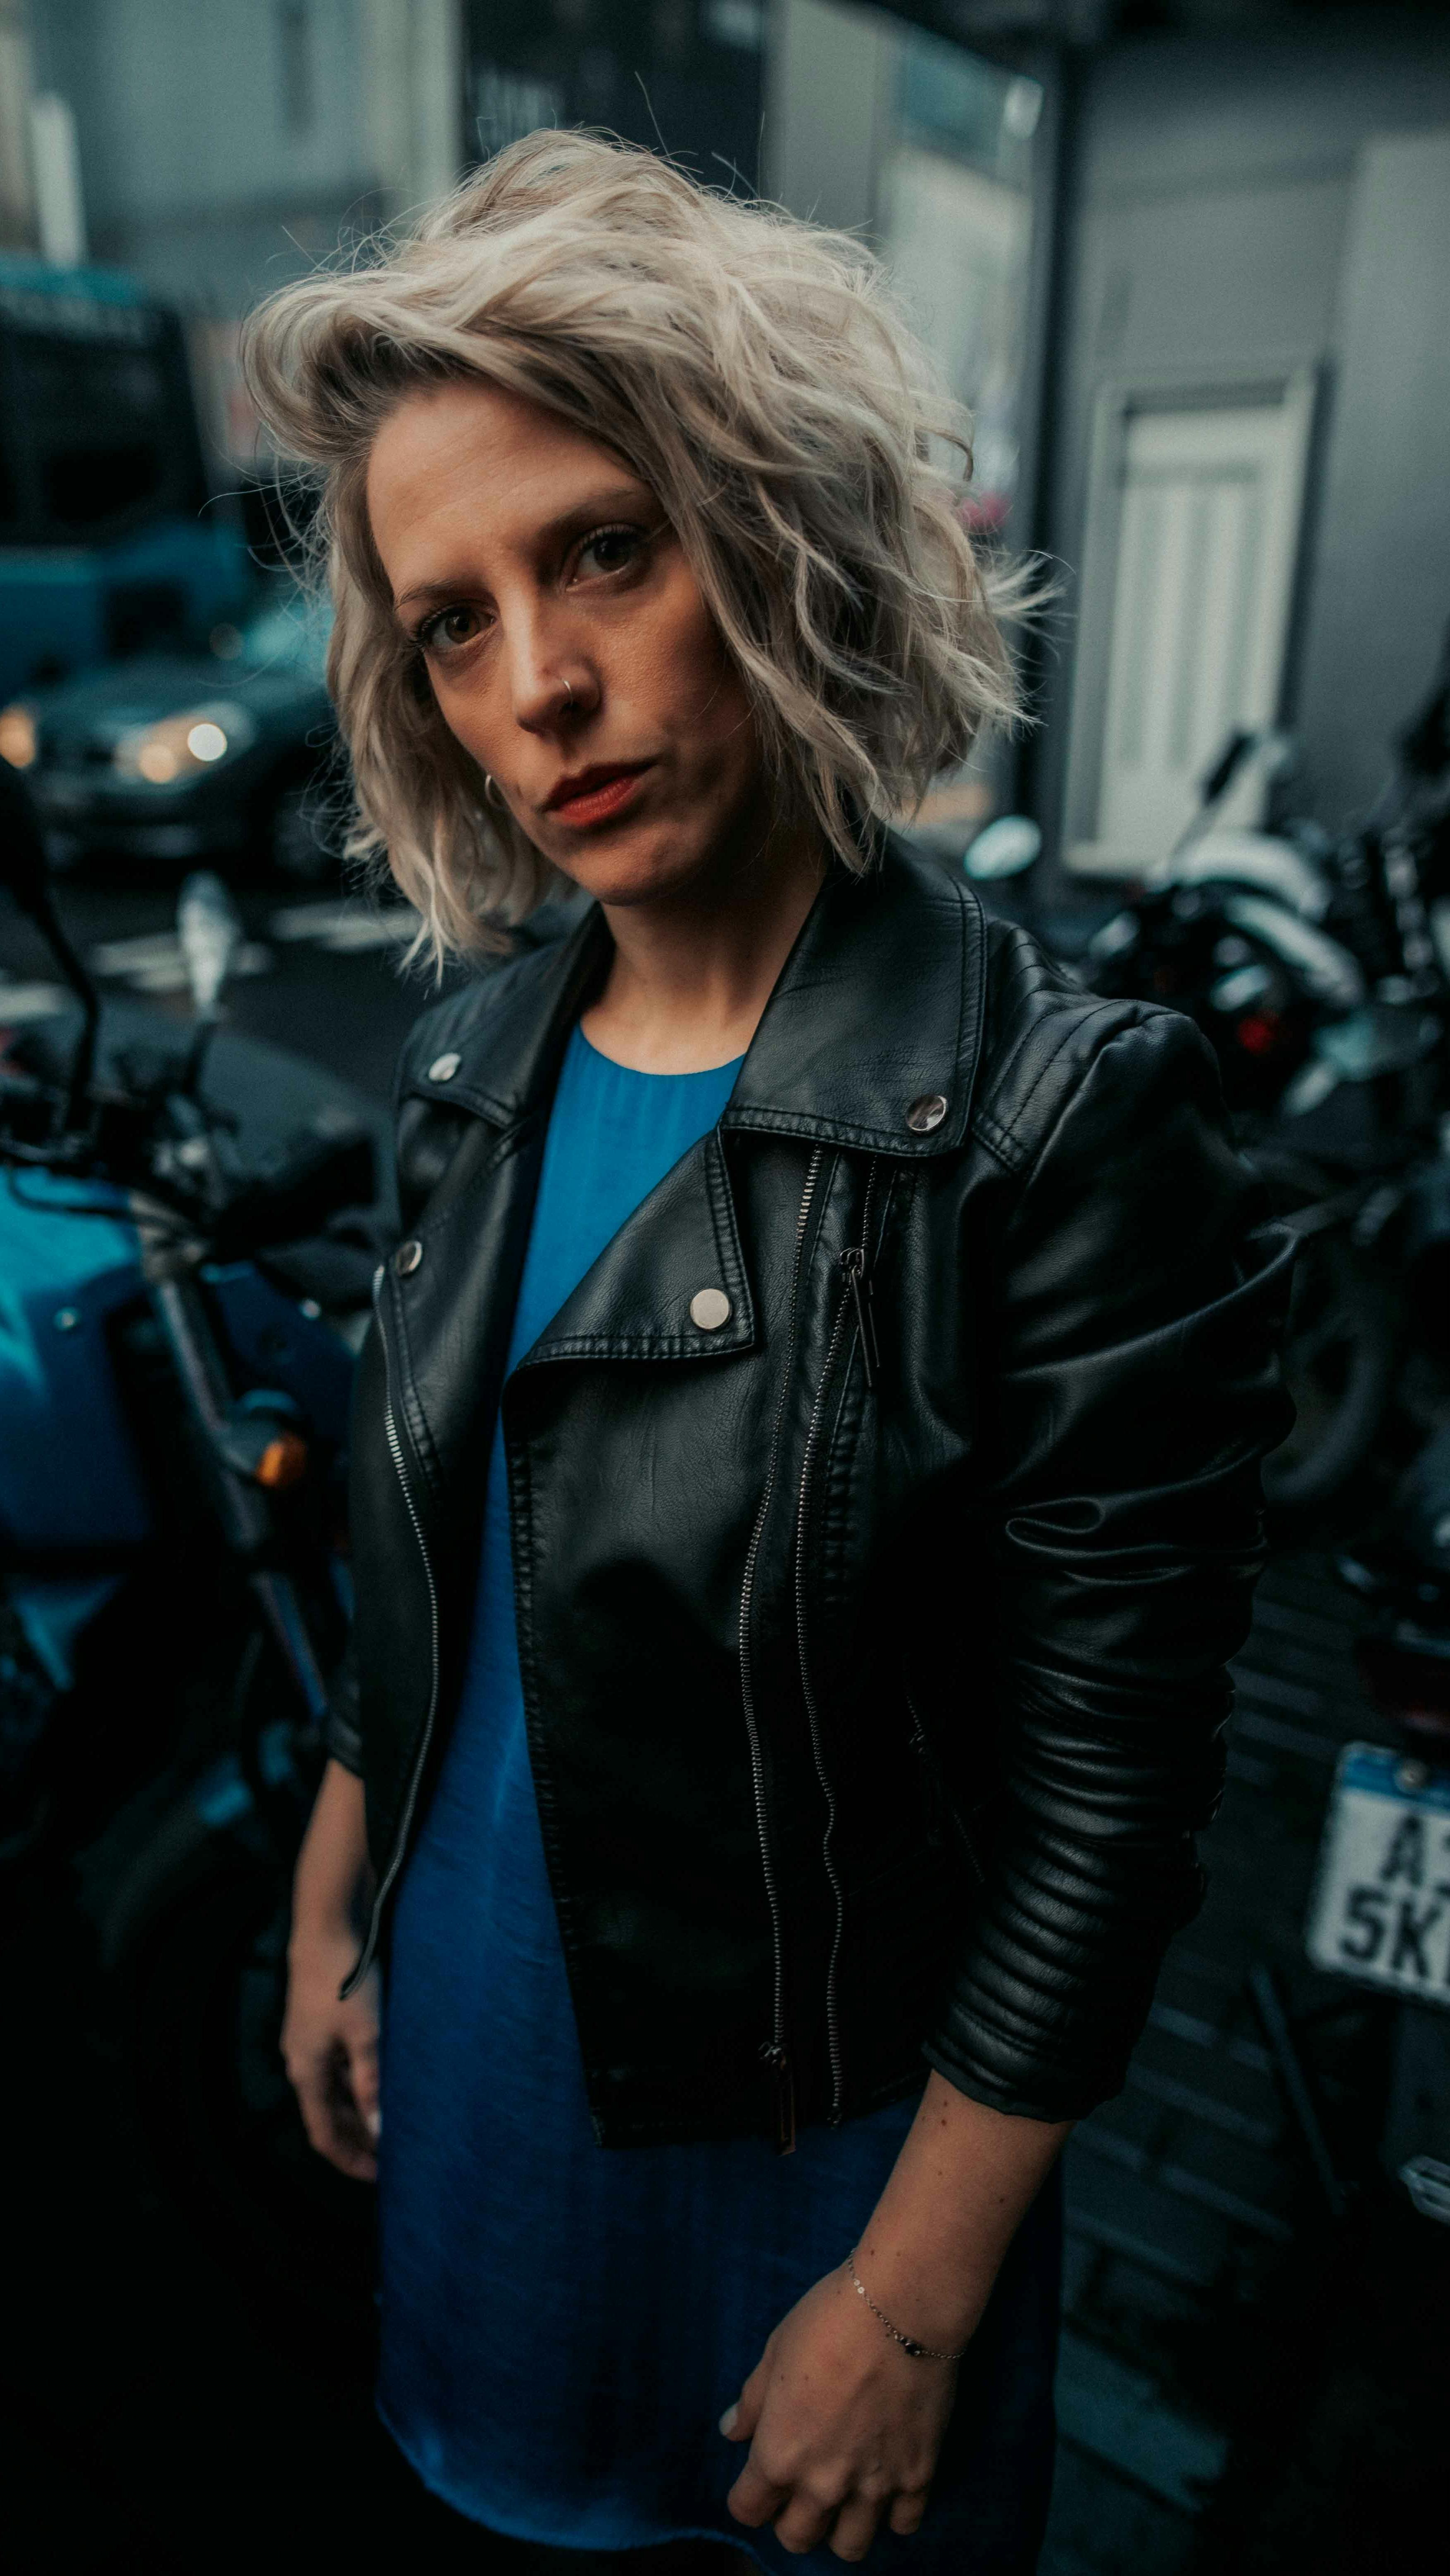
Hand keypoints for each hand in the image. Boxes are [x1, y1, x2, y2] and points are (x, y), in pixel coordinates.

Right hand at [282, 1921, 380, 2180]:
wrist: (326, 1927)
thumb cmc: (343, 1980)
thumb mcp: (365, 2033)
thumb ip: (371, 2081)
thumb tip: (380, 2127)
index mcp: (306, 2071)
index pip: (323, 2133)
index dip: (349, 2159)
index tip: (379, 2177)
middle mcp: (302, 2061)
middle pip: (329, 2114)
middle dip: (358, 2138)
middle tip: (394, 2155)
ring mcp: (310, 2041)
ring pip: (335, 2090)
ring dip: (360, 2109)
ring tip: (394, 2123)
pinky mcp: (322, 2021)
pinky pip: (340, 2066)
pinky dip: (360, 2081)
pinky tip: (384, 2081)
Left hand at [722, 2263, 957, 2558]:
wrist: (901, 2307)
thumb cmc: (827, 2321)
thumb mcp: (774, 2353)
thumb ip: (752, 2403)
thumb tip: (732, 2431)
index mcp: (779, 2456)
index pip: (747, 2510)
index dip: (749, 2496)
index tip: (757, 2479)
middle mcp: (824, 2485)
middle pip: (797, 2538)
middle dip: (791, 2518)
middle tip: (799, 2487)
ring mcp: (875, 2487)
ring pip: (850, 2546)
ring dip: (840, 2527)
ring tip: (843, 2495)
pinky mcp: (918, 2476)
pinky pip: (904, 2525)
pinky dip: (893, 2513)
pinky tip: (887, 2484)